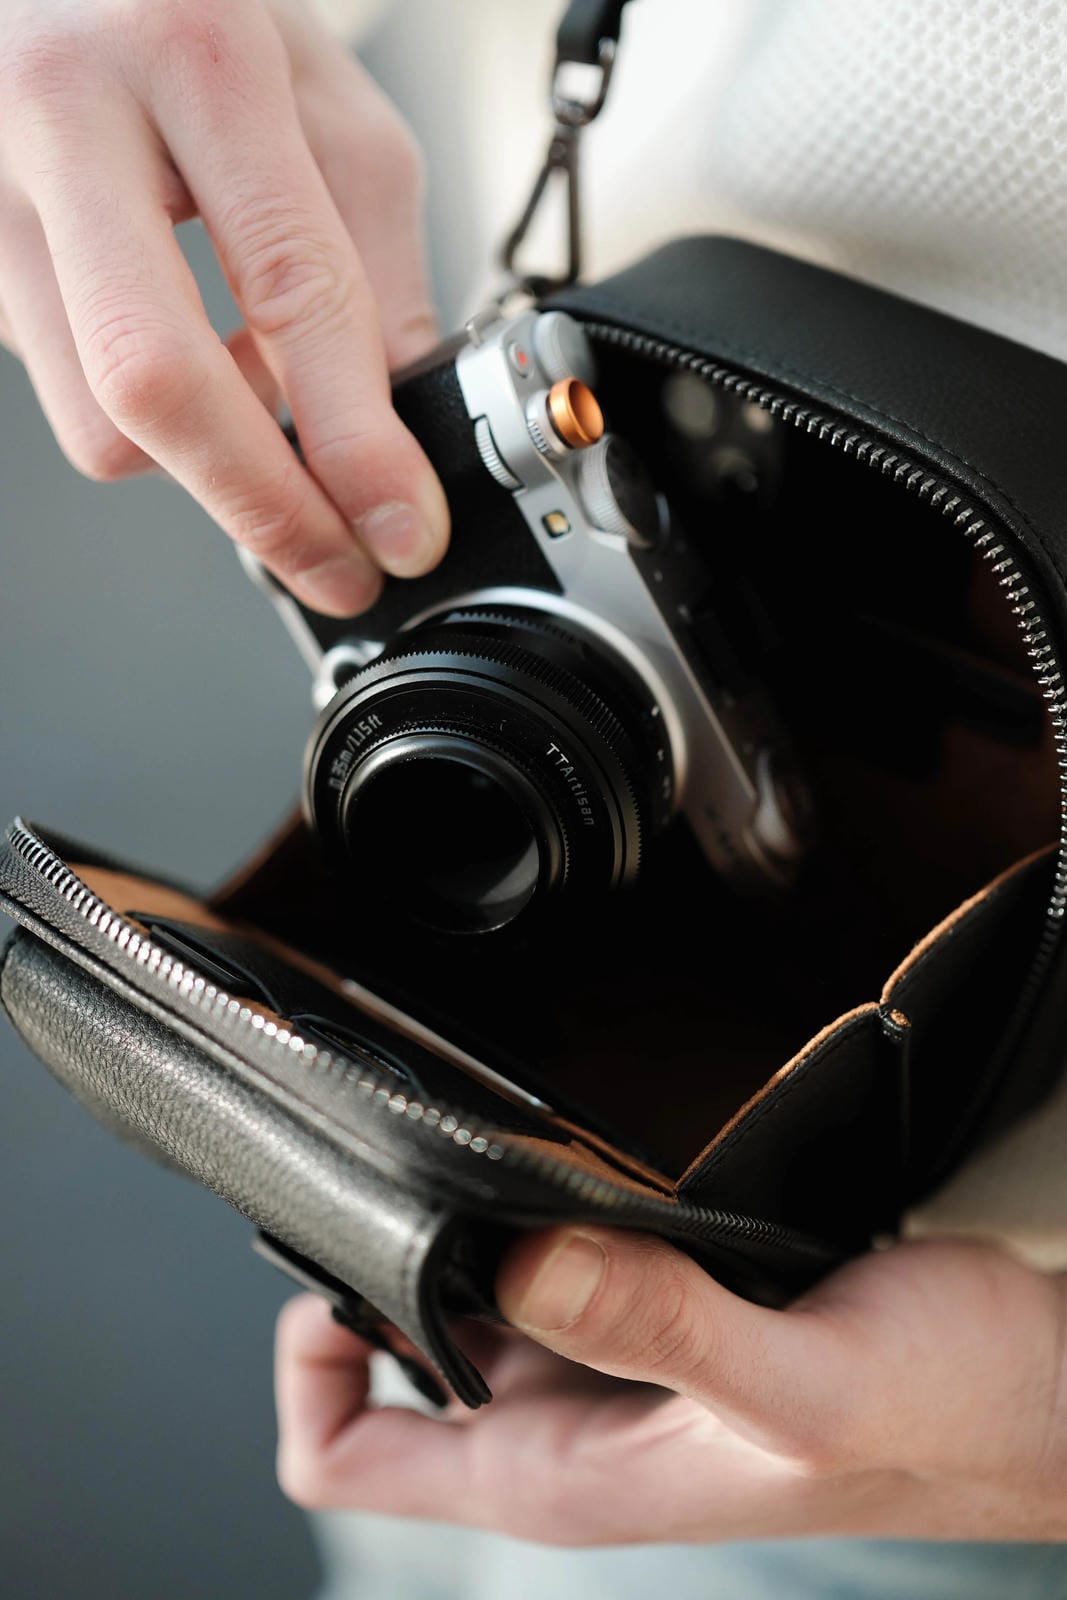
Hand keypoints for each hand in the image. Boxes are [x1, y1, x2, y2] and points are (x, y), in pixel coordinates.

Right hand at [0, 0, 448, 614]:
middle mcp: (64, 112)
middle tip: (335, 563)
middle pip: (156, 383)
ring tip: (259, 392)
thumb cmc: (189, 11)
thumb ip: (372, 265)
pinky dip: (147, 409)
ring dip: (203, 452)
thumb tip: (398, 430)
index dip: (356, 441)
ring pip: (98, 417)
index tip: (401, 526)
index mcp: (189, 52)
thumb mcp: (326, 101)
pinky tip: (184, 346)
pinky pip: (68, 390)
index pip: (288, 287)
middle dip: (264, 506)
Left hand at [274, 1227, 1066, 1544]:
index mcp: (569, 1475)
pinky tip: (574, 1167)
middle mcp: (571, 1429)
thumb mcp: (800, 1379)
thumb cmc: (948, 1413)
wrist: (1036, 1391)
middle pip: (391, 1364)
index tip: (339, 1262)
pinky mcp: (658, 1318)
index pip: (352, 1457)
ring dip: (462, 1235)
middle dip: (380, 1267)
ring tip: (488, 1156)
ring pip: (469, 1304)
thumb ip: (656, 1326)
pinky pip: (549, 1265)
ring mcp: (612, 1369)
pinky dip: (535, 1218)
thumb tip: (509, 1261)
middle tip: (406, 1169)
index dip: (311, 1365)